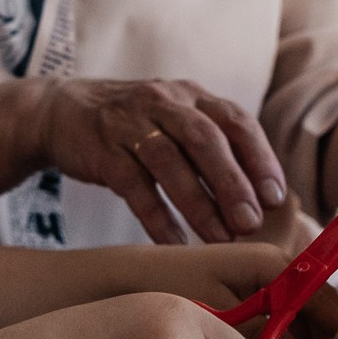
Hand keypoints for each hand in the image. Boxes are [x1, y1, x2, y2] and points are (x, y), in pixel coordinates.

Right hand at [31, 78, 287, 243]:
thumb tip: (260, 199)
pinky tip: (174, 242)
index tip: (276, 197)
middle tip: (251, 223)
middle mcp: (164, 101)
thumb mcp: (175, 120)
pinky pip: (132, 184)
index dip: (260, 158)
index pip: (236, 120)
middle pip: (205, 139)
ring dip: (198, 203)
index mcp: (192, 96)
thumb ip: (212, 148)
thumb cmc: (134, 126)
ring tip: (219, 239)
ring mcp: (129, 122)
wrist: (61, 110)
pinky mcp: (101, 148)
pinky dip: (156, 215)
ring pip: (169, 160)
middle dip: (232, 182)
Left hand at [116, 241, 337, 338]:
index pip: (322, 294)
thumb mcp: (214, 314)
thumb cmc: (168, 288)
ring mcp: (262, 288)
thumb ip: (258, 335)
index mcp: (272, 264)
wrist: (124, 281)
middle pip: (315, 313)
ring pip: (297, 325)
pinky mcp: (247, 305)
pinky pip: (276, 328)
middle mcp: (274, 272)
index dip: (337, 328)